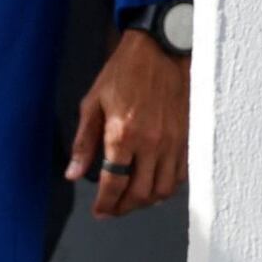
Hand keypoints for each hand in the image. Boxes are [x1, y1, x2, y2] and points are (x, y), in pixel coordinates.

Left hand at [64, 25, 189, 217]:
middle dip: (123, 208)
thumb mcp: (92, 104)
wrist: (162, 49)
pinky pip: (181, 174)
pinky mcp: (188, 137)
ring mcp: (173, 141)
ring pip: (163, 189)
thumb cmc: (124, 72)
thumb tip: (73, 174)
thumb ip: (83, 143)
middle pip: (140, 193)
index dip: (105, 204)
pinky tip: (153, 183)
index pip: (113, 183)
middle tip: (112, 209)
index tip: (99, 211)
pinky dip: (167, 186)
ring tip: (131, 199)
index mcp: (123, 134)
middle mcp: (151, 142)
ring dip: (145, 201)